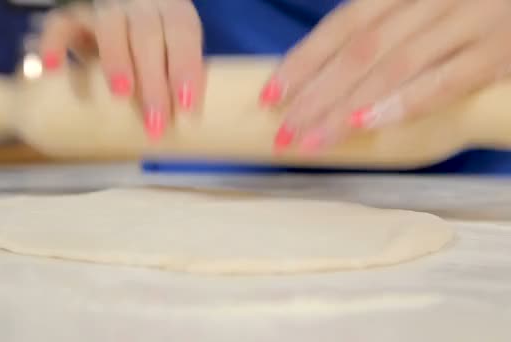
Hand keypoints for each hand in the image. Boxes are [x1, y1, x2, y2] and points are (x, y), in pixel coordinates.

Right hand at [39, 0, 203, 140]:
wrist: (125, 22)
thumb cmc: (155, 49)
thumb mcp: (170, 55)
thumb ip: (173, 79)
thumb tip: (185, 133)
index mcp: (172, 10)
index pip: (183, 31)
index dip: (186, 66)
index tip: (188, 107)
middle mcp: (139, 4)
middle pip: (148, 34)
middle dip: (154, 80)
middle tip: (156, 123)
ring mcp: (104, 8)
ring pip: (110, 26)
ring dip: (117, 61)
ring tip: (121, 94)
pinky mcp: (73, 17)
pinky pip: (59, 24)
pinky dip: (53, 45)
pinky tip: (53, 70)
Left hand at [261, 0, 510, 152]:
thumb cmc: (459, 13)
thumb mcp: (417, 10)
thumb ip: (378, 32)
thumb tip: (320, 81)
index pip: (342, 25)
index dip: (303, 60)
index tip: (270, 95)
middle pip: (360, 50)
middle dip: (316, 95)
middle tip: (284, 132)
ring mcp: (468, 22)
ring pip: (393, 67)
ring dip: (346, 108)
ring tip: (313, 140)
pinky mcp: (496, 53)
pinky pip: (444, 83)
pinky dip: (402, 104)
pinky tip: (365, 125)